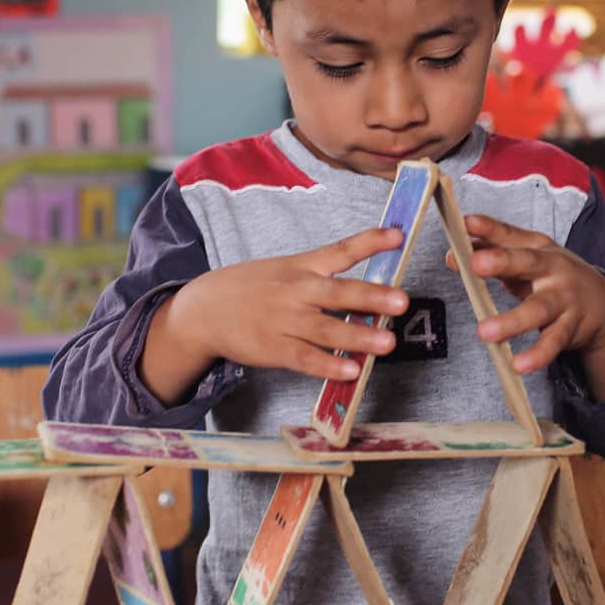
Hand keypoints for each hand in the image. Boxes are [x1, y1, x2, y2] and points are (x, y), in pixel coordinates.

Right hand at [142, 228, 409, 403]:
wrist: (202, 310)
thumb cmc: (253, 288)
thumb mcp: (284, 270)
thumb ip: (323, 276)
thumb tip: (371, 290)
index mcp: (301, 267)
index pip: (339, 251)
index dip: (369, 242)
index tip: (398, 234)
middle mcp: (295, 291)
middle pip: (337, 292)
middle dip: (370, 297)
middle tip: (401, 301)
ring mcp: (283, 321)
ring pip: (325, 329)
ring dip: (357, 336)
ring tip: (386, 344)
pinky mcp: (272, 349)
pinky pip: (304, 358)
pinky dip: (327, 365)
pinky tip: (350, 370)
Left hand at [448, 213, 604, 400]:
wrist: (604, 304)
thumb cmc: (550, 276)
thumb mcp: (525, 259)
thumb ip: (489, 254)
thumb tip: (452, 257)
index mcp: (537, 247)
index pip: (509, 234)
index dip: (488, 228)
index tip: (466, 222)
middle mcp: (553, 268)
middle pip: (527, 262)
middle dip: (501, 261)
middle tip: (475, 262)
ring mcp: (564, 298)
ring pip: (538, 310)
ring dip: (512, 321)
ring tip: (484, 332)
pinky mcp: (570, 328)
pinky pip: (552, 342)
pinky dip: (537, 355)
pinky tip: (519, 365)